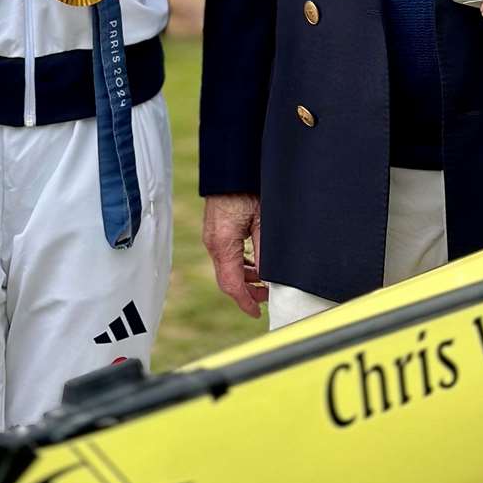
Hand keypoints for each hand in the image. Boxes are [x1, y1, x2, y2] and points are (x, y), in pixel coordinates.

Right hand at [202, 194, 267, 318]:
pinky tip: (255, 261)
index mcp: (223, 244)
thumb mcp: (263, 223)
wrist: (231, 168)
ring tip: (265, 280)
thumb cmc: (247, 190)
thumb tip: (270, 279)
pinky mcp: (215, 230)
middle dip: (248, 291)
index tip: (258, 313)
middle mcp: (213, 243)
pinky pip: (226, 254)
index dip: (246, 302)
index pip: (232, 285)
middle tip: (268, 296)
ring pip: (228, 267)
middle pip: (228, 279)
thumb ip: (265, 254)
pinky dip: (241, 263)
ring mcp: (212, 237)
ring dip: (246, 277)